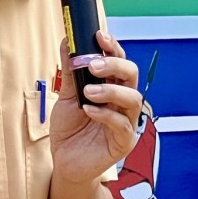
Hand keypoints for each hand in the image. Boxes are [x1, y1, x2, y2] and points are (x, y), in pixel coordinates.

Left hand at [49, 32, 142, 186]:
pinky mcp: (124, 142)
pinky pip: (122, 125)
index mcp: (111, 86)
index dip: (113, 47)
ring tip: (89, 92)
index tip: (99, 36)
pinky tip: (89, 110)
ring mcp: (125, 121)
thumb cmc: (70, 129)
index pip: (119, 61)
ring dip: (112, 90)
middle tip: (93, 65)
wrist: (64, 162)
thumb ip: (70, 72)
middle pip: (131, 75)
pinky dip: (106, 114)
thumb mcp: (66, 96)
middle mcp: (122, 101)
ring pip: (133, 98)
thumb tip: (66, 41)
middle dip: (115, 65)